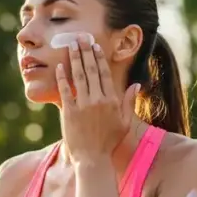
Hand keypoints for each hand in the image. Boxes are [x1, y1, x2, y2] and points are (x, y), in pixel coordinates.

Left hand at [56, 33, 139, 162]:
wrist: (93, 159)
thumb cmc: (109, 142)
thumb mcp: (124, 122)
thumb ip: (129, 102)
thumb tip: (136, 84)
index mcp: (112, 101)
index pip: (105, 73)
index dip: (99, 57)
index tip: (95, 45)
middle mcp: (98, 100)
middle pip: (91, 70)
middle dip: (86, 51)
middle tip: (81, 37)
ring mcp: (83, 106)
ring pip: (79, 76)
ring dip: (75, 59)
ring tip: (70, 45)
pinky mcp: (69, 113)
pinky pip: (65, 91)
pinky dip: (62, 77)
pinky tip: (59, 66)